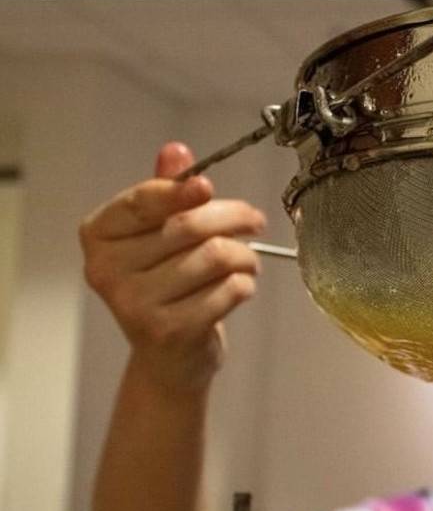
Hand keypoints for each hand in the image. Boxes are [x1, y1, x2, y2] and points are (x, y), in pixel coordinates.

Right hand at [79, 142, 265, 393]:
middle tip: (255, 221)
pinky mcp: (168, 330)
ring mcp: (135, 303)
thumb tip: (177, 151)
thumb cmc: (167, 288)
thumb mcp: (159, 237)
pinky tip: (242, 288)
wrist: (168, 360)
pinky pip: (226, 292)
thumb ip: (165, 193)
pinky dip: (244, 286)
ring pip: (213, 258)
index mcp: (99, 237)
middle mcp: (107, 270)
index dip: (180, 191)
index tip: (209, 187)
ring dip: (244, 257)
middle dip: (232, 219)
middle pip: (187, 227)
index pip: (142, 202)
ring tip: (249, 262)